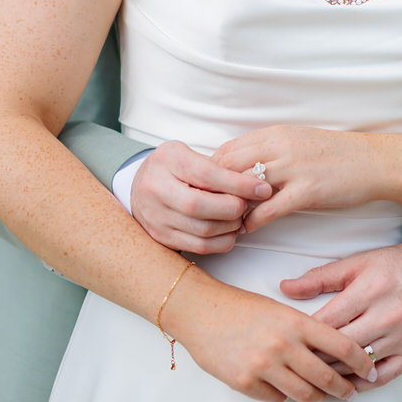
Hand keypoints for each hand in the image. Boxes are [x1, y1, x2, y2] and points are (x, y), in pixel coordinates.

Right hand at [133, 140, 271, 253]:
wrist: (139, 186)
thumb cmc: (171, 168)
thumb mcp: (188, 153)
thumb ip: (216, 166)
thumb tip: (253, 183)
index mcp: (167, 161)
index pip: (207, 175)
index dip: (239, 184)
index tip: (262, 188)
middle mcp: (156, 190)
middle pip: (201, 206)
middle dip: (233, 208)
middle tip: (246, 204)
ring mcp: (158, 217)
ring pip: (203, 230)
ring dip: (231, 226)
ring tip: (239, 216)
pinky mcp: (163, 238)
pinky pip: (200, 247)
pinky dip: (222, 241)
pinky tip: (229, 231)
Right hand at [166, 273, 377, 401]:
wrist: (199, 311)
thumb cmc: (240, 307)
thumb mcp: (279, 310)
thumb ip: (306, 331)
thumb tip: (333, 354)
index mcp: (295, 322)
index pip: (342, 346)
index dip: (362, 362)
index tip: (371, 370)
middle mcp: (283, 345)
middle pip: (327, 377)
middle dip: (345, 389)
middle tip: (351, 392)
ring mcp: (263, 366)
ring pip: (305, 394)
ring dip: (318, 397)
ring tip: (322, 395)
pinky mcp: (245, 382)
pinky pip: (276, 398)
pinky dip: (283, 394)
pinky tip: (283, 386)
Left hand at [212, 125, 382, 231]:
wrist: (375, 161)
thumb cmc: (335, 155)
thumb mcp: (297, 142)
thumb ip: (268, 151)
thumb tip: (239, 166)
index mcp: (275, 134)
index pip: (227, 150)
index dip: (209, 171)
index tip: (203, 190)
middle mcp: (280, 147)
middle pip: (228, 166)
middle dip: (212, 189)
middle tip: (203, 209)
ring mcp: (294, 168)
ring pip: (245, 187)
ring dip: (229, 207)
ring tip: (220, 223)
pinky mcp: (308, 190)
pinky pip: (270, 208)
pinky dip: (253, 221)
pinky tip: (246, 230)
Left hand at [280, 245, 401, 392]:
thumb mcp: (360, 263)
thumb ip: (321, 277)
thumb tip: (286, 289)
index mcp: (370, 290)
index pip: (326, 322)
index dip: (304, 335)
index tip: (290, 340)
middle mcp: (387, 316)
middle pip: (339, 347)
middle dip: (315, 356)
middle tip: (297, 361)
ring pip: (359, 365)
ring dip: (335, 372)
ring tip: (315, 374)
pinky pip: (384, 377)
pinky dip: (362, 383)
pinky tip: (346, 383)